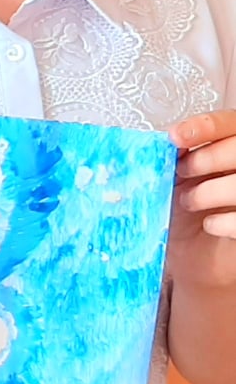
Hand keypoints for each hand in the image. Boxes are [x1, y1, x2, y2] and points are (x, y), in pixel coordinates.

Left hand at [168, 108, 235, 287]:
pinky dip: (222, 221)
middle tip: (181, 172)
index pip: (229, 123)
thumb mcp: (175, 182)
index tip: (176, 137)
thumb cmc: (185, 215)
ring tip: (189, 201)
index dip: (205, 127)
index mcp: (231, 148)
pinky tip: (209, 224)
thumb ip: (174, 160)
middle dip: (204, 159)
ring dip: (207, 192)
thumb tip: (156, 144)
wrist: (197, 259)